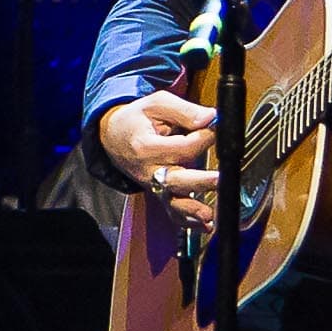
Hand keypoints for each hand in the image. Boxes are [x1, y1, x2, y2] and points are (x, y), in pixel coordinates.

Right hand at [95, 90, 217, 233]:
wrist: (113, 136)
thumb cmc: (137, 119)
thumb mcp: (157, 105)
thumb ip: (185, 111)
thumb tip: (211, 118)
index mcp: (145, 146)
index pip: (181, 147)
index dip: (204, 138)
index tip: (216, 129)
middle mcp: (148, 170)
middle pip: (176, 179)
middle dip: (199, 181)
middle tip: (218, 180)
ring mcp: (152, 186)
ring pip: (173, 201)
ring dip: (192, 209)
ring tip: (209, 215)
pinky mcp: (158, 194)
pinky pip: (172, 212)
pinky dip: (188, 222)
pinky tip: (205, 226)